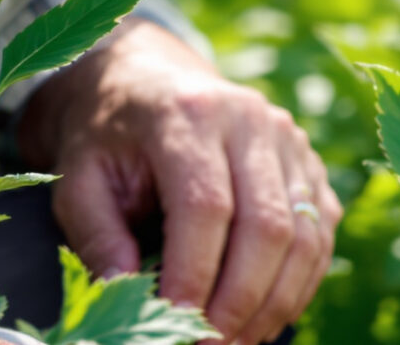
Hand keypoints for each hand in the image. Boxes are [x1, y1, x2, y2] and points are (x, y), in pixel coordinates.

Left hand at [15, 20, 341, 343]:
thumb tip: (127, 298)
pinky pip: (321, 232)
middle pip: (267, 224)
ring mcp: (290, 140)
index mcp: (188, 115)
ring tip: (235, 341)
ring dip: (274, 302)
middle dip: (239, 300)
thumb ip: (98, 238)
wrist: (148, 80)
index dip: (194, 275)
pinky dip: (298, 284)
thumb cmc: (110, 138)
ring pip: (304, 234)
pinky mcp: (309, 163)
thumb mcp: (79, 180)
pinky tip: (262, 316)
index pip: (206, 207)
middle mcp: (251, 120)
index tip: (173, 324)